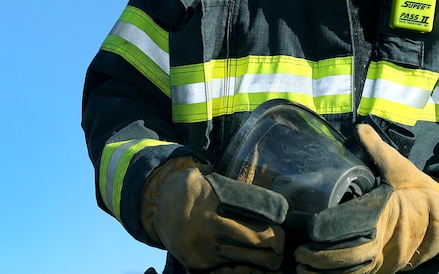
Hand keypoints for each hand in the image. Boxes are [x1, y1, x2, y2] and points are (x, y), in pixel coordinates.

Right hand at [141, 159, 288, 273]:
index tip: (282, 226)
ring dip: (262, 261)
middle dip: (274, 244)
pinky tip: (251, 267)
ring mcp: (205, 248)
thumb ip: (227, 182)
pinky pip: (228, 271)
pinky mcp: (199, 264)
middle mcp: (211, 227)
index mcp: (215, 203)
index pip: (253, 217)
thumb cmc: (187, 189)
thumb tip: (254, 176)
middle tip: (281, 245)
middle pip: (254, 240)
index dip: (273, 225)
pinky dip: (242, 270)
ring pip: (244, 260)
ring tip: (273, 259)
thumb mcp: (204, 176)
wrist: (156, 207)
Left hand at [294, 125, 438, 273]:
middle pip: (348, 257)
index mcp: (384, 215)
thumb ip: (377, 148)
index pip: (354, 226)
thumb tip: (360, 129)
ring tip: (304, 268)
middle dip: (321, 258)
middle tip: (300, 253)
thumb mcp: (399, 165)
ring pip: (352, 272)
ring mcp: (384, 258)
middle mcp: (383, 241)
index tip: (311, 230)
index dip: (331, 230)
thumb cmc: (417, 189)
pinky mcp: (384, 266)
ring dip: (326, 273)